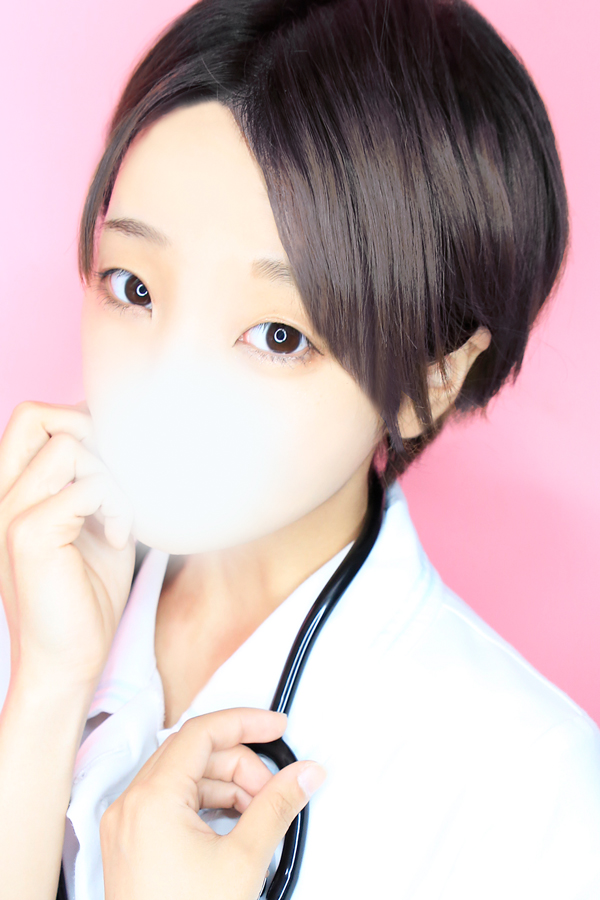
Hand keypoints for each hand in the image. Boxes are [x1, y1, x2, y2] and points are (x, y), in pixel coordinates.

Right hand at [0, 399, 134, 689]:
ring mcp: (8, 512)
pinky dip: (118, 507)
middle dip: (87, 431)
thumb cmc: (87, 592)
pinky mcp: (29, 534)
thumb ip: (94, 478)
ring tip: (118, 519)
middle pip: (34, 414)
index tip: (112, 464)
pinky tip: (119, 539)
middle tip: (112, 478)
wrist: (68, 659)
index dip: (79, 421)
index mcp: (10, 490)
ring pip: (70, 447)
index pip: (32, 418)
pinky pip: (89, 486)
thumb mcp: (93, 522)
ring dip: (112, 477)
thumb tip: (119, 434)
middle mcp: (0, 495)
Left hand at [99, 707, 326, 899]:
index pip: (201, 733)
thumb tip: (305, 774)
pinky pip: (172, 804)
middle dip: (240, 764)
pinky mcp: (131, 844)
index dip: (244, 723)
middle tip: (275, 788)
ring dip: (226, 786)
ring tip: (259, 814)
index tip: (277, 728)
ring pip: (184, 779)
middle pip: (194, 754)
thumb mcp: (243, 861)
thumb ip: (277, 806)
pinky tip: (235, 827)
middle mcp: (131, 805)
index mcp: (151, 799)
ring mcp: (127, 825)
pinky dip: (207, 806)